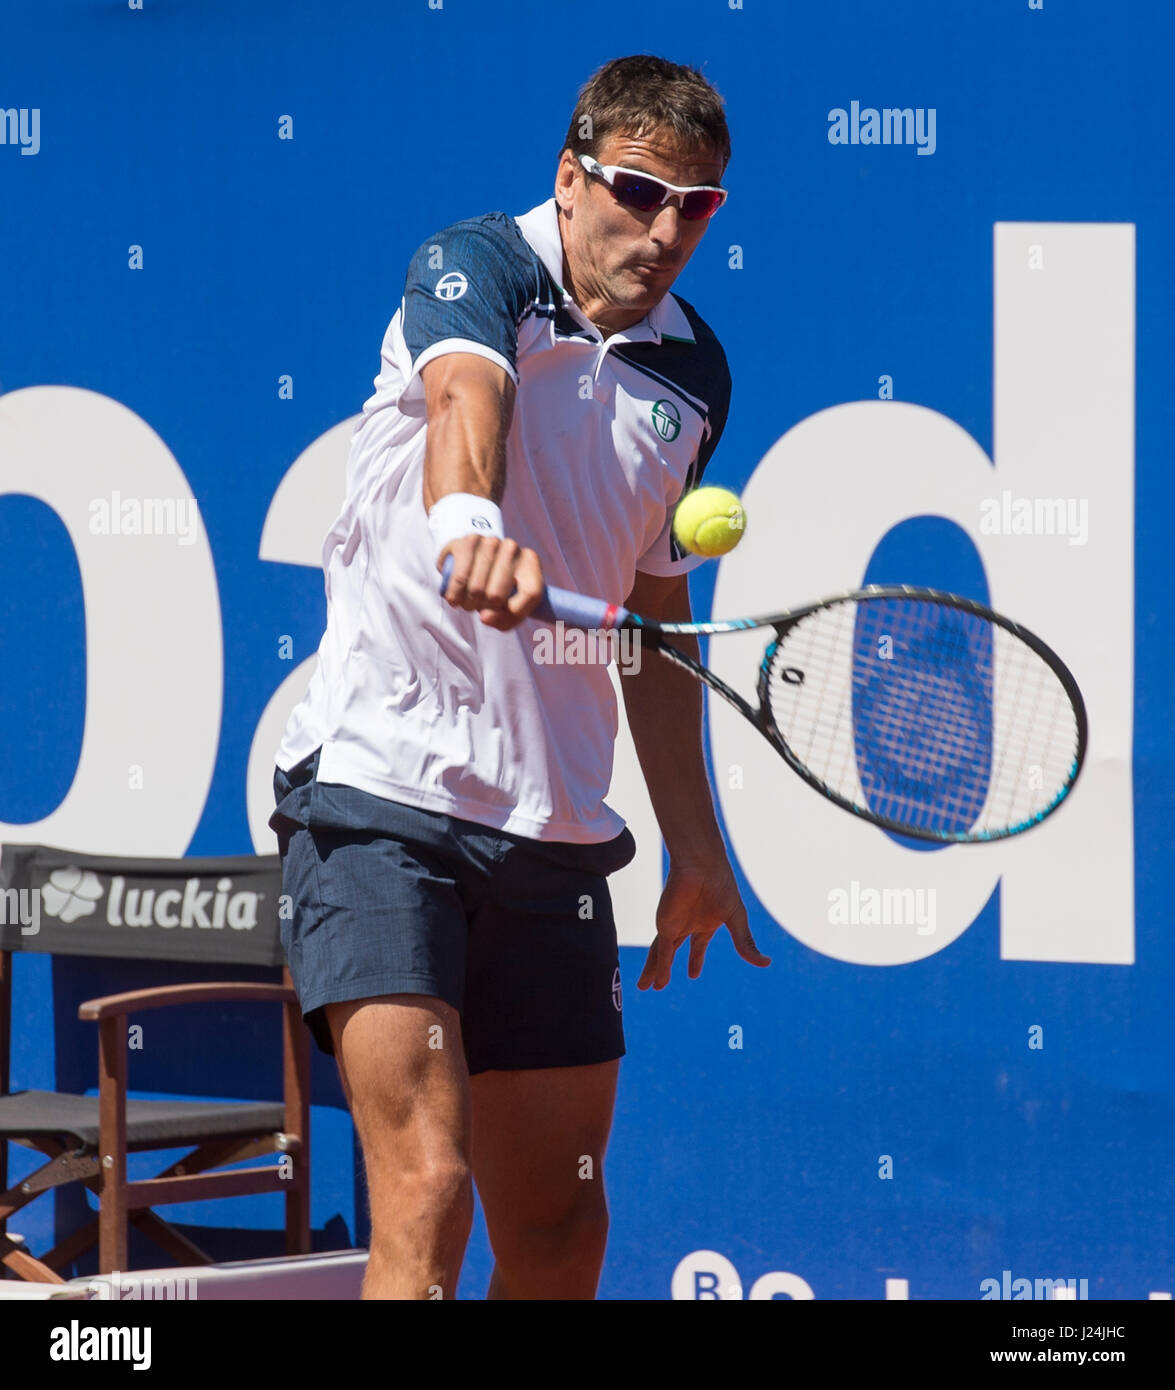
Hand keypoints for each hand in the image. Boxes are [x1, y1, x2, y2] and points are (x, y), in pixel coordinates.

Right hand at [438, 536, 543, 631]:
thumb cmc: (495, 586)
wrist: (471, 559)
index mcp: (530, 562)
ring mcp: (491, 542)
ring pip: (476, 589)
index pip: (531, 594)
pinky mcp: (469, 541)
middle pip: (497, 596)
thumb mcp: (508, 606)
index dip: (514, 613)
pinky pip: (460, 578)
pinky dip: (454, 595)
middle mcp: (512, 548)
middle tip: (480, 607)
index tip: (499, 618)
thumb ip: (504, 619)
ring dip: (468, 604)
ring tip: (468, 602)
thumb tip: (486, 618)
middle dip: (484, 609)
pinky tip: (454, 599)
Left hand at [637, 857, 770, 990]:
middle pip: (672, 951)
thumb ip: (745, 943)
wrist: (701, 864)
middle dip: (664, 969)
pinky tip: (658, 981)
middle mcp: (687, 925)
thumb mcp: (737, 918)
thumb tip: (766, 963)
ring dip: (654, 971)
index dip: (695, 960)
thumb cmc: (721, 885)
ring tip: (644, 987)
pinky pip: (662, 951)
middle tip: (658, 987)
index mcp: (704, 922)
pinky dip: (660, 967)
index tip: (693, 974)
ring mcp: (675, 925)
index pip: (698, 946)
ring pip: (661, 954)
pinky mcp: (666, 925)